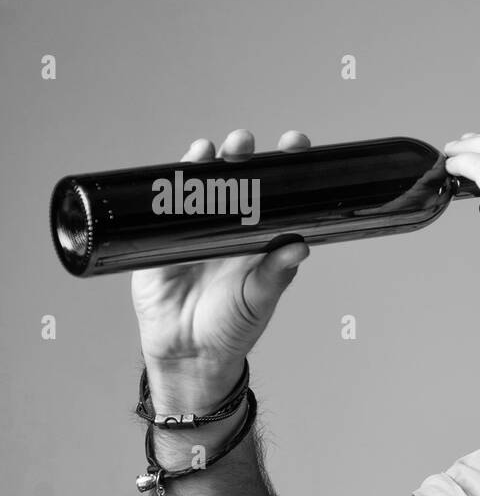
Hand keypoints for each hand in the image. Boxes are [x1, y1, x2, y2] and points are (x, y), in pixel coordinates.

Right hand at [131, 129, 311, 410]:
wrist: (190, 352)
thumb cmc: (233, 325)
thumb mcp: (260, 298)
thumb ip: (277, 273)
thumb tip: (301, 247)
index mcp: (259, 234)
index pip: (275, 191)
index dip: (285, 166)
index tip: (295, 144)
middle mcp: (229, 224)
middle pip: (236, 177)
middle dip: (241, 154)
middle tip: (245, 143)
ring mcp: (195, 227)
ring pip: (200, 184)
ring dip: (206, 161)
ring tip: (213, 149)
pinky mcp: (162, 237)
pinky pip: (165, 205)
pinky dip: (171, 185)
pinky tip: (181, 169)